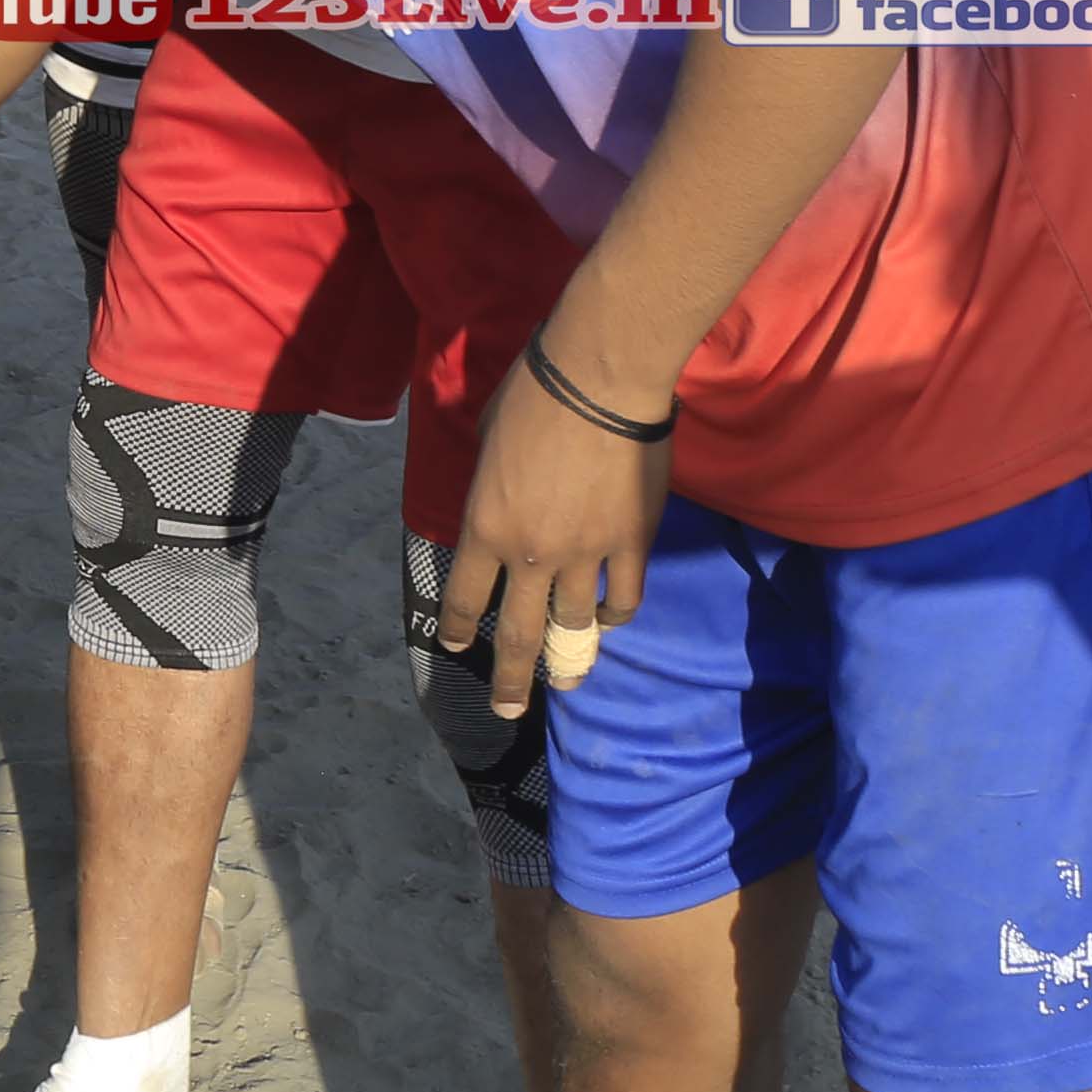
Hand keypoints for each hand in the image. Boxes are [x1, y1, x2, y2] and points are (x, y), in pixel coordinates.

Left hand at [441, 335, 667, 719]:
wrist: (599, 380)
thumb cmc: (533, 393)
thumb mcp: (488, 440)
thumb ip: (491, 487)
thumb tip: (499, 499)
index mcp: (486, 527)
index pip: (466, 596)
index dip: (462, 627)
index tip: (459, 648)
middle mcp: (531, 555)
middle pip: (520, 635)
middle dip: (511, 681)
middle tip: (508, 710)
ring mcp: (585, 555)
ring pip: (575, 628)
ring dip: (570, 662)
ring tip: (568, 682)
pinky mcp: (632, 544)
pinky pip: (624, 599)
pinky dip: (616, 617)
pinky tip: (610, 623)